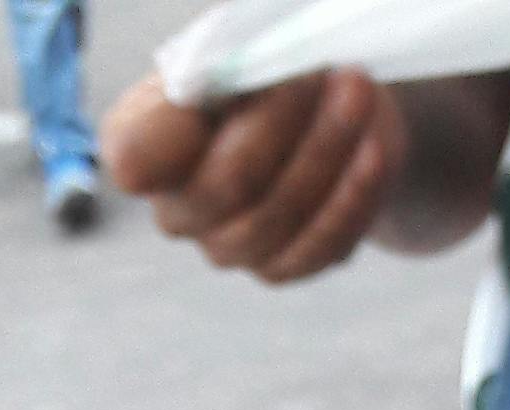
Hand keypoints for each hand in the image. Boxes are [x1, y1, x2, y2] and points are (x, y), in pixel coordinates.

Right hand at [101, 68, 409, 279]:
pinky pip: (315, 248)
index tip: (228, 80)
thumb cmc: (264, 64)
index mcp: (141, 144)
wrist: (321, 106)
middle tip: (323, 71)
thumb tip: (247, 74)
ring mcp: (225, 246)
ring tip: (358, 90)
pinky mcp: (280, 265)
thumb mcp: (240, 44)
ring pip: (276, 220)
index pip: (135, 160)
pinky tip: (374, 150)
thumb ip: (228, 61)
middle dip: (283, 123)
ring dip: (326, 152)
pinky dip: (352, 196)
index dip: (175, 132)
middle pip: (226, 186)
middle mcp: (176, 208)